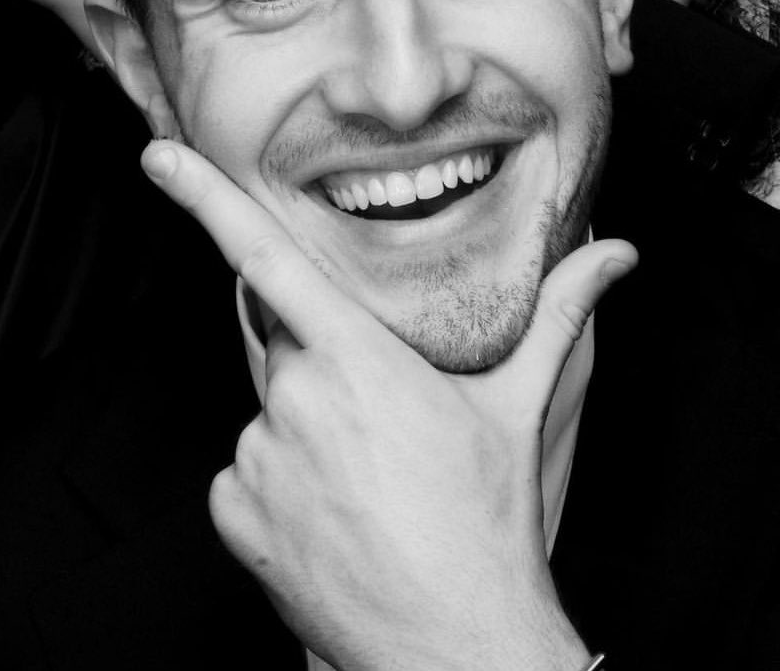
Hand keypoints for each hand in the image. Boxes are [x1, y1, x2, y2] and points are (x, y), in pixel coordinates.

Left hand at [143, 139, 634, 670]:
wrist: (453, 645)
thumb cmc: (486, 522)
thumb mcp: (517, 408)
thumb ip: (559, 315)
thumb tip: (618, 253)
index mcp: (357, 356)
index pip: (267, 256)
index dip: (207, 198)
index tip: (160, 157)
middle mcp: (296, 397)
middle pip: (288, 343)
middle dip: (324, 361)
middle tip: (379, 423)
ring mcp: (258, 457)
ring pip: (271, 409)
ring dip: (306, 426)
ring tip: (367, 480)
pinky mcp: (233, 510)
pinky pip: (245, 468)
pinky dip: (277, 479)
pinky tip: (331, 513)